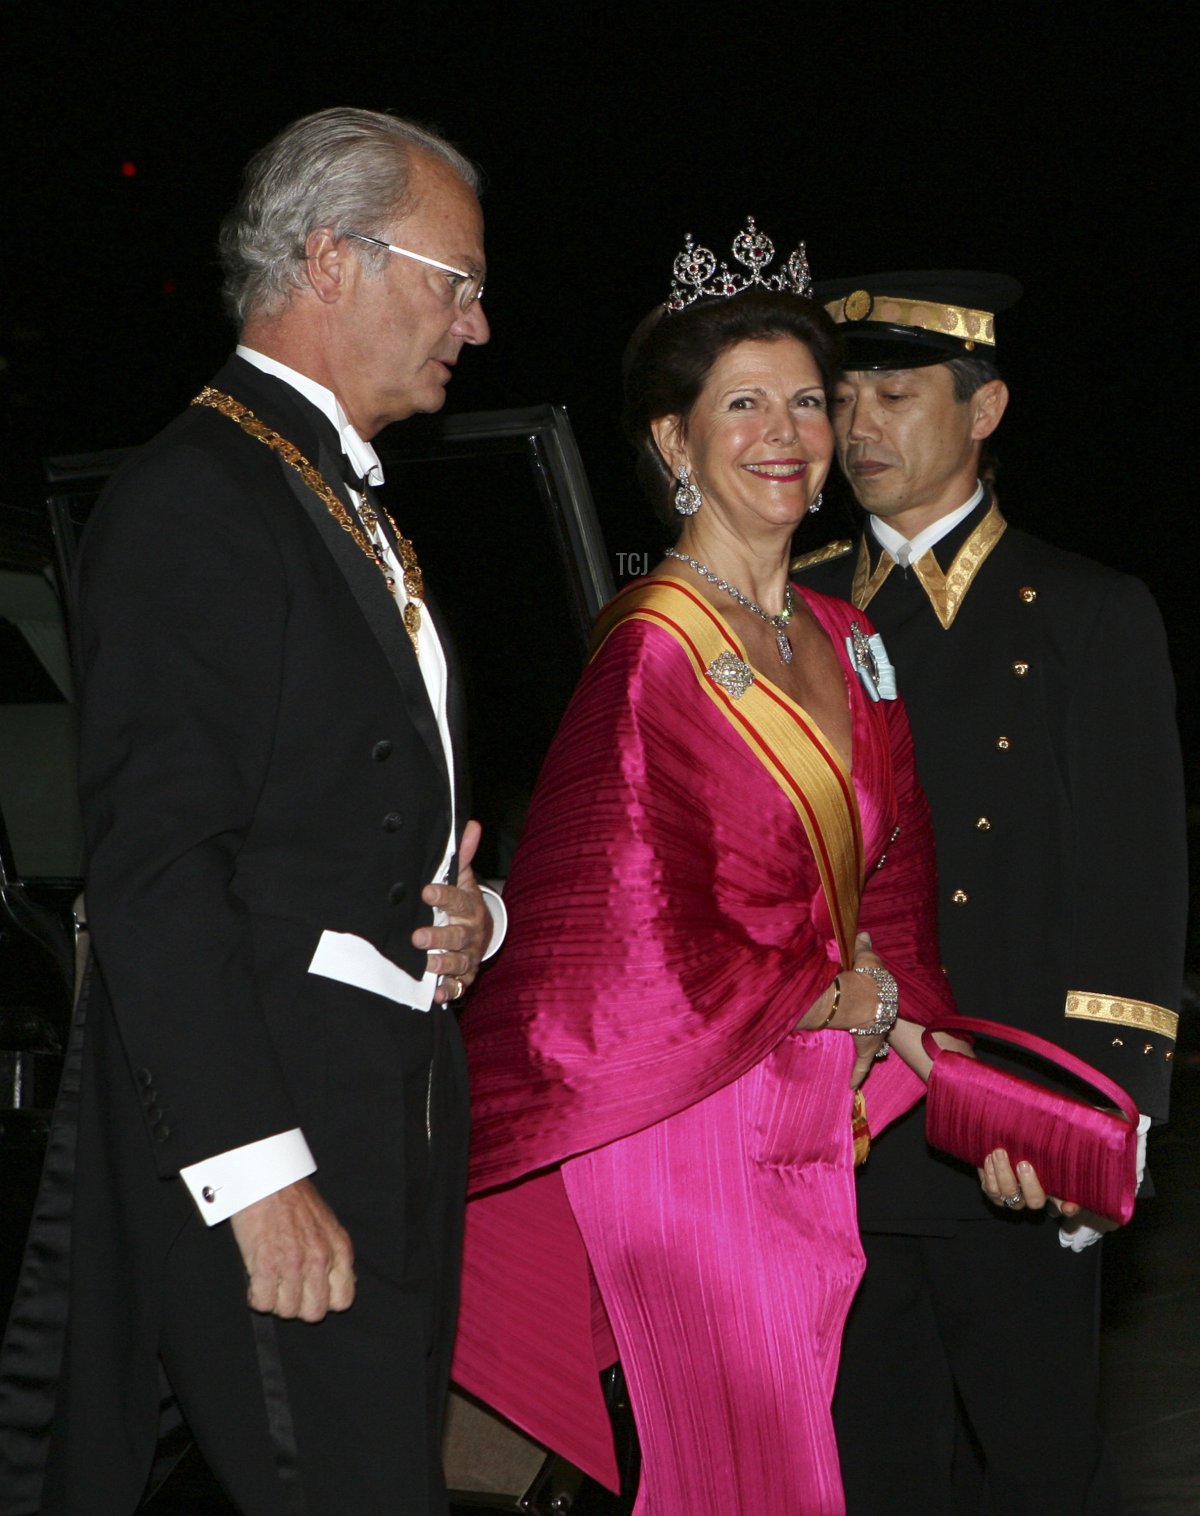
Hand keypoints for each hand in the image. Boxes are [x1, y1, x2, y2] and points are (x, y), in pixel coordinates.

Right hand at [229, 1178, 354, 1321]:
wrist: (267, 1179)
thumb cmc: (294, 1200)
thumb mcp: (328, 1225)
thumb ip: (335, 1255)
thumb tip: (341, 1285)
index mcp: (339, 1249)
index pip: (343, 1300)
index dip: (325, 1301)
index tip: (311, 1294)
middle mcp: (320, 1259)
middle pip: (314, 1312)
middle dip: (299, 1306)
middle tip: (286, 1290)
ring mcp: (294, 1264)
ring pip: (287, 1311)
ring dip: (275, 1301)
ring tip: (270, 1281)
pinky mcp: (266, 1265)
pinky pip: (263, 1303)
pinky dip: (256, 1297)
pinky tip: (255, 1281)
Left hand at [413, 819, 490, 1003]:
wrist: (484, 933)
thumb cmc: (464, 903)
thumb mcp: (464, 880)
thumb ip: (461, 856)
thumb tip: (470, 824)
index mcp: (469, 907)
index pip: (457, 899)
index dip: (443, 895)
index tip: (427, 891)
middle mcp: (471, 933)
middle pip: (457, 935)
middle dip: (440, 937)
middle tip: (418, 937)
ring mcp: (468, 957)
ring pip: (457, 962)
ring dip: (442, 965)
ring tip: (426, 965)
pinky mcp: (463, 976)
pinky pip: (457, 986)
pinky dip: (447, 992)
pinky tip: (435, 995)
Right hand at [797, 932, 887, 1087]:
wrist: (859, 998)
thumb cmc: (862, 977)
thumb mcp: (865, 957)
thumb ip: (865, 947)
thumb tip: (865, 933)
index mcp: (885, 995)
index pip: (883, 995)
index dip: (878, 994)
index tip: (874, 994)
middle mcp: (884, 1016)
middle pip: (883, 1018)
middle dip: (879, 1019)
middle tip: (872, 1018)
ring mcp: (876, 1034)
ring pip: (876, 1041)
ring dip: (871, 1043)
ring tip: (866, 1043)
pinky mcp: (865, 1047)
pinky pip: (860, 1065)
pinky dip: (857, 1075)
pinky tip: (853, 1087)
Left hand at [978, 1149, 1080, 1217]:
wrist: (1000, 1142)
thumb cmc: (1028, 1142)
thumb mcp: (1041, 1143)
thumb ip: (1053, 1147)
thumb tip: (1074, 1137)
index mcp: (1051, 1187)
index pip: (1066, 1203)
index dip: (1069, 1207)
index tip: (1068, 1207)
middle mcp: (1032, 1196)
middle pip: (1035, 1201)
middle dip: (1029, 1183)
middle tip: (1023, 1164)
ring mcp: (1013, 1196)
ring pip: (1009, 1195)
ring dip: (1003, 1174)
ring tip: (999, 1153)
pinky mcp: (994, 1192)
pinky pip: (991, 1190)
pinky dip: (989, 1174)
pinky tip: (988, 1157)